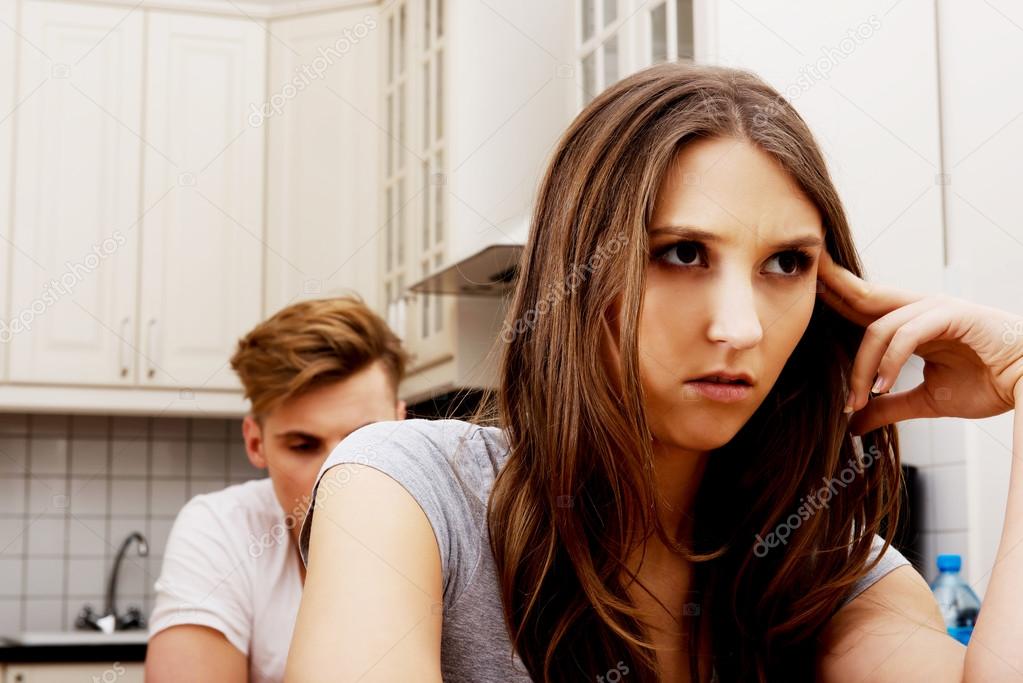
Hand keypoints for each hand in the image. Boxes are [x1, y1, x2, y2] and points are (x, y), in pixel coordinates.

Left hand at [816, 250, 1022, 435]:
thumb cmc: (988, 385)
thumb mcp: (926, 402)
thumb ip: (888, 407)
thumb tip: (854, 423)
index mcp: (911, 322)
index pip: (862, 307)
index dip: (832, 300)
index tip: (799, 297)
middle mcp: (920, 308)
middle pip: (864, 295)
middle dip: (832, 286)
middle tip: (800, 282)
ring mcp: (937, 308)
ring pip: (880, 326)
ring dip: (863, 366)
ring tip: (859, 398)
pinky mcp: (955, 315)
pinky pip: (908, 334)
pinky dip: (890, 361)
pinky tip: (881, 387)